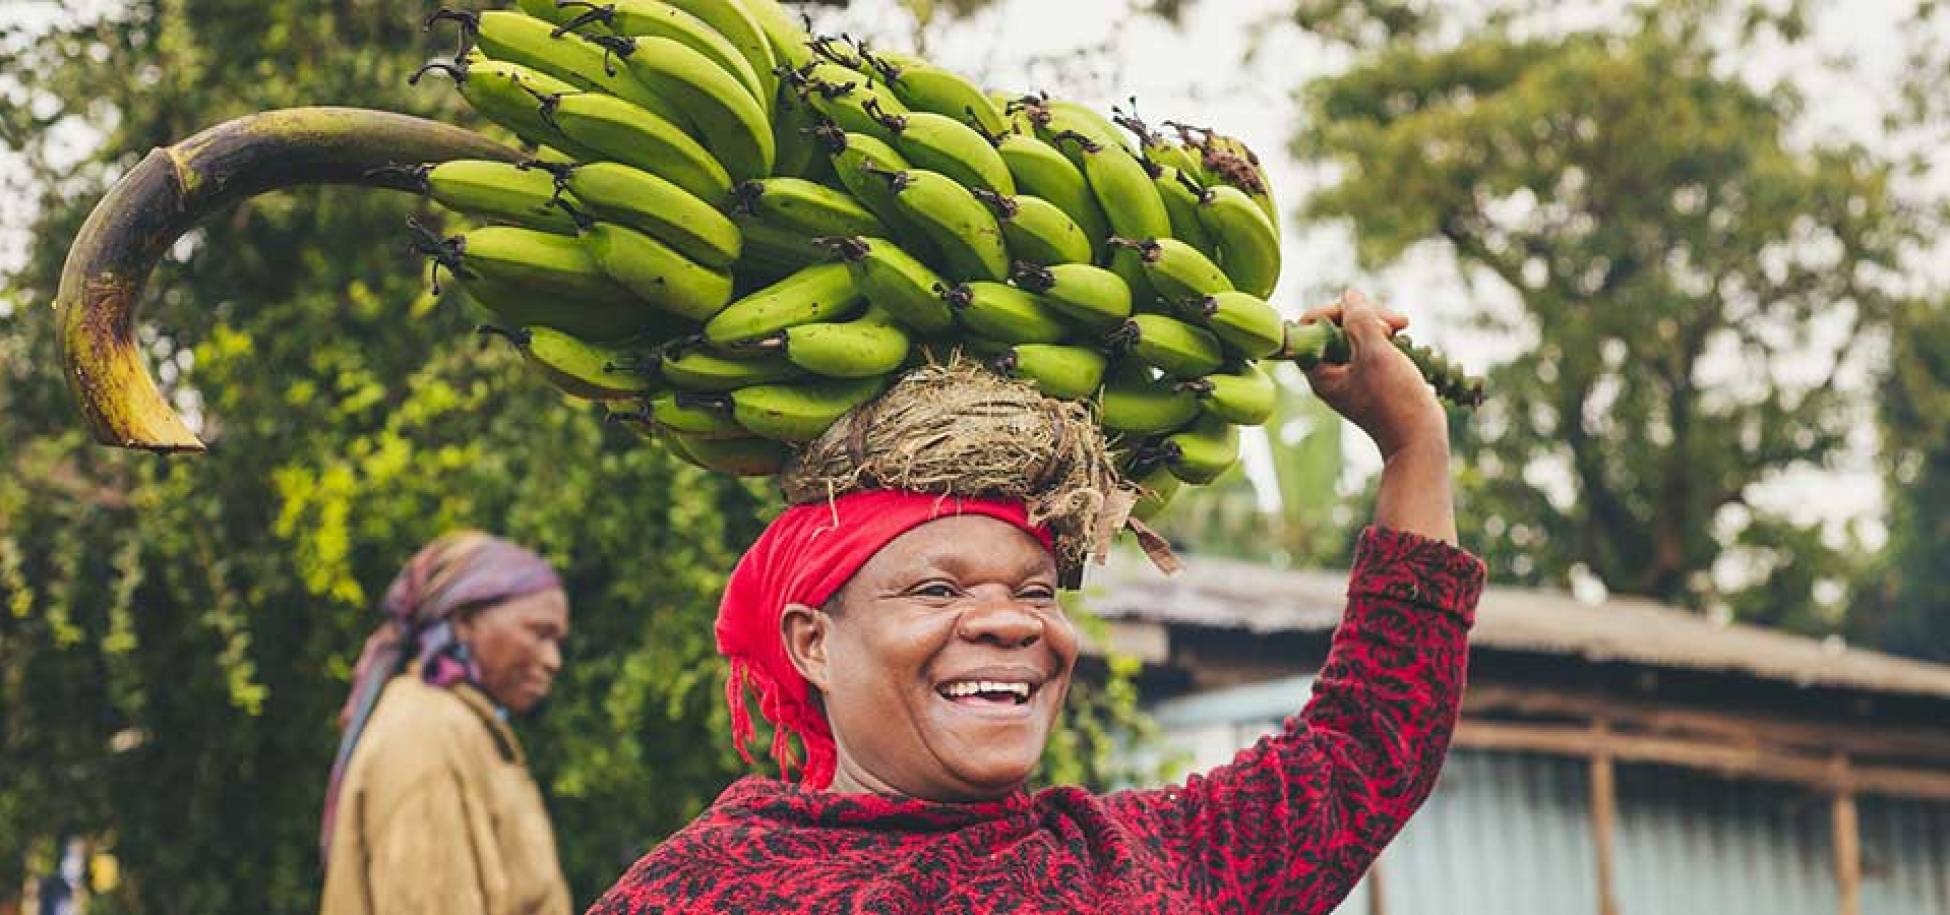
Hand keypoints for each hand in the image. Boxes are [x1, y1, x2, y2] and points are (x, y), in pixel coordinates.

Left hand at [1299, 290, 1447, 460]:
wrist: (1420, 439)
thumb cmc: (1395, 400)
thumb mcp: (1375, 353)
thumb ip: (1359, 320)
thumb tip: (1349, 295)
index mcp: (1320, 371)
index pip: (1311, 326)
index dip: (1335, 311)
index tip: (1364, 314)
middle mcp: (1330, 374)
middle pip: (1335, 327)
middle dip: (1363, 315)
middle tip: (1394, 322)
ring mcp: (1350, 376)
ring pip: (1355, 335)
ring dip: (1377, 324)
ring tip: (1402, 327)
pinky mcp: (1370, 379)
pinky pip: (1370, 347)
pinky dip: (1385, 338)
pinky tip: (1404, 338)